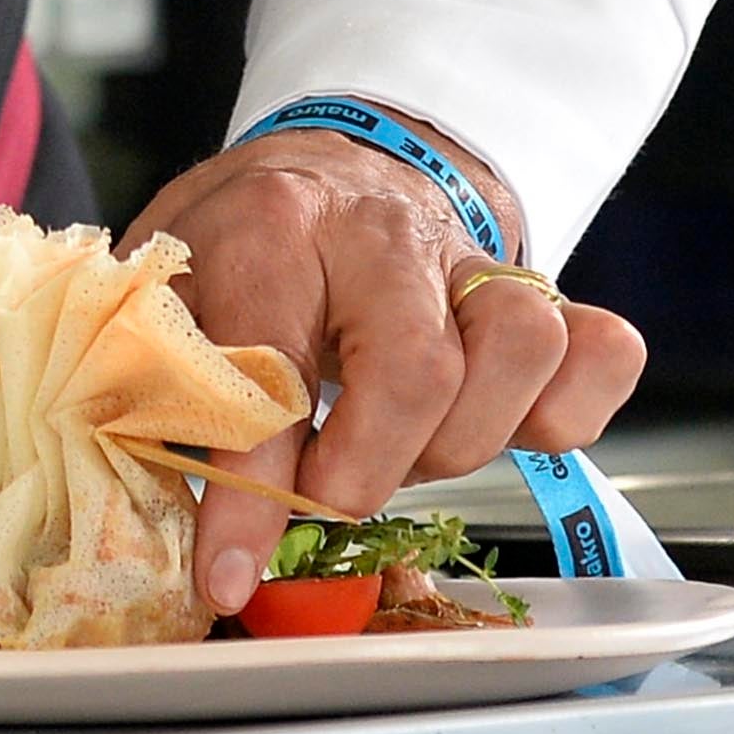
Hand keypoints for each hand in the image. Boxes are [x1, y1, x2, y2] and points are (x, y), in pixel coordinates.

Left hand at [124, 124, 645, 622]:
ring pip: (520, 347)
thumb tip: (134, 498)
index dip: (252, 490)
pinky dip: (565, 413)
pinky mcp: (539, 287)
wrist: (331, 161)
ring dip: (463, 440)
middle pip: (418, 371)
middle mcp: (383, 233)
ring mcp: (473, 256)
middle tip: (326, 495)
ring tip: (403, 448)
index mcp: (270, 228)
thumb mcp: (166, 289)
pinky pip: (600, 351)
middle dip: (368, 472)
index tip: (231, 572)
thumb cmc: (242, 244)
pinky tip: (501, 424)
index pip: (270, 371)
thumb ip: (154, 379)